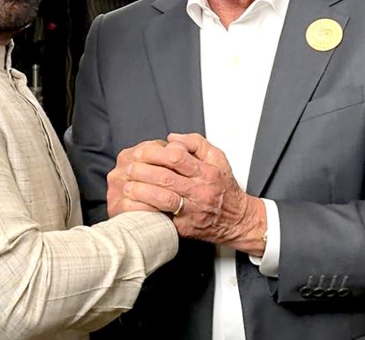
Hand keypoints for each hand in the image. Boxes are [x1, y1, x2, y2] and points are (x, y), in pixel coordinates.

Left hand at [116, 133, 266, 254]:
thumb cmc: (224, 188)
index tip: (142, 152)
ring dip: (141, 192)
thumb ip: (196, 143)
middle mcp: (199, 191)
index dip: (155, 153)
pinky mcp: (185, 227)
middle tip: (129, 168)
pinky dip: (146, 212)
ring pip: (162, 199)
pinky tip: (134, 206)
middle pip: (165, 178)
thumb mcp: (218, 159)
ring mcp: (192, 210)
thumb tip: (172, 137)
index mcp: (206, 172)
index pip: (177, 157)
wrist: (237, 221)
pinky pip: (162, 219)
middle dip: (142, 171)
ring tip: (127, 186)